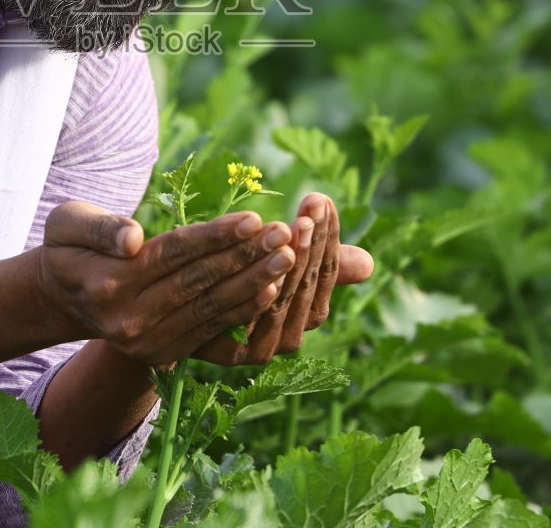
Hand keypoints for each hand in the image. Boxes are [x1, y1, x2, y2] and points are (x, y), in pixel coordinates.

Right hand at [36, 201, 296, 367]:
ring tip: (288, 258)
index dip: (215, 237)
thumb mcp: (67, 223)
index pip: (173, 254)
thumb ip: (99, 229)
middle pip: (198, 282)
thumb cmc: (69, 246)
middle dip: (246, 257)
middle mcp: (128, 319)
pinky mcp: (161, 354)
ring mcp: (146, 342)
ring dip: (253, 284)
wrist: (62, 296)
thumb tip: (132, 238)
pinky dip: (242, 311)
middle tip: (286, 234)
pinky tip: (272, 291)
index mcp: (108, 282)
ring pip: (209, 308)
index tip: (254, 218)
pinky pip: (210, 330)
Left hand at [193, 192, 373, 365]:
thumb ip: (319, 264)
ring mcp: (263, 346)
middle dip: (311, 242)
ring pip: (283, 295)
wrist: (181, 317)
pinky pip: (247, 312)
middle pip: (307, 281)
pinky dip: (257, 285)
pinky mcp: (231, 350)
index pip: (327, 271)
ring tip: (290, 225)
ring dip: (289, 259)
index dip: (327, 236)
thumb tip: (370, 264)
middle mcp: (291, 335)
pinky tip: (260, 259)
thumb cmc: (238, 282)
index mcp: (308, 314)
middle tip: (310, 207)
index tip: (320, 200)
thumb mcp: (279, 267)